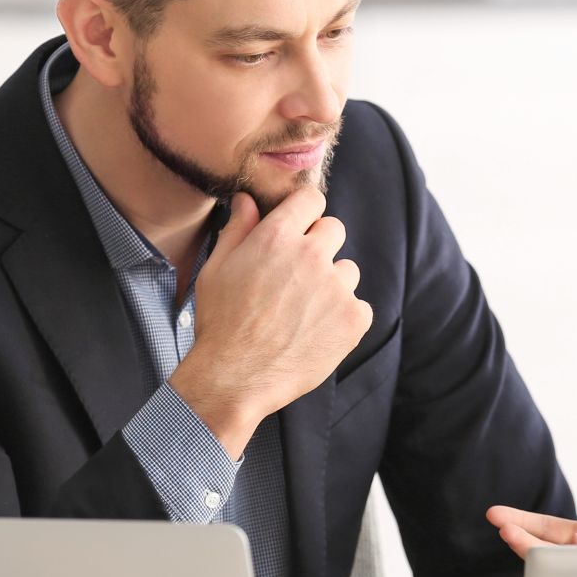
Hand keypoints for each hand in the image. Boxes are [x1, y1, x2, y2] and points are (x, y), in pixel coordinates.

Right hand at [170, 189, 372, 455]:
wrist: (235, 377)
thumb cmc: (221, 322)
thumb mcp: (217, 269)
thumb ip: (238, 229)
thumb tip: (249, 200)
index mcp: (278, 237)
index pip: (311, 199)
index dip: (305, 211)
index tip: (299, 226)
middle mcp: (312, 256)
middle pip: (334, 230)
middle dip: (319, 246)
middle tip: (297, 277)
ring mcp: (337, 288)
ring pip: (347, 271)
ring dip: (332, 284)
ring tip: (302, 312)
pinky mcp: (353, 319)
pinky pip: (359, 306)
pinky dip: (343, 317)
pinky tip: (316, 332)